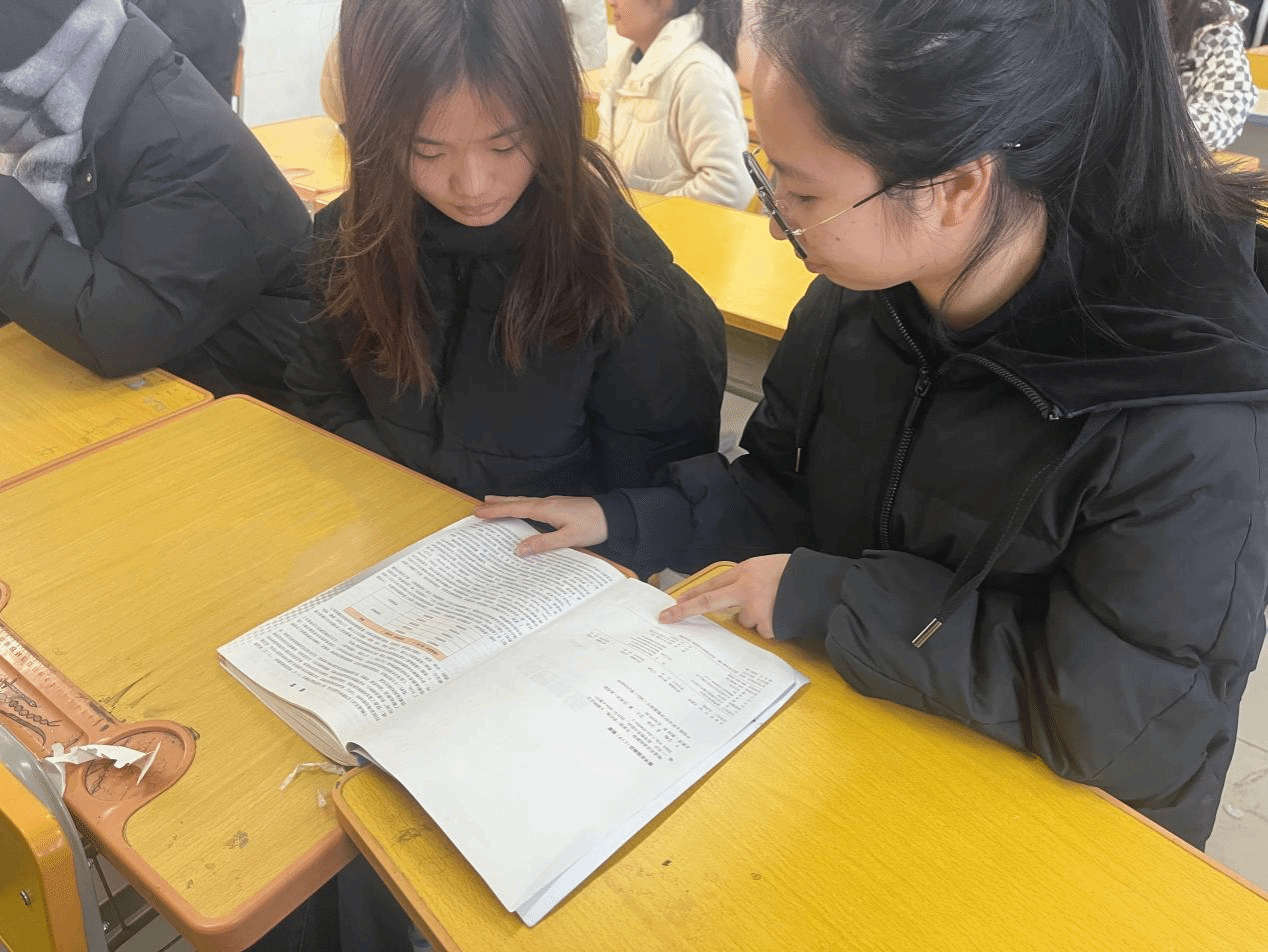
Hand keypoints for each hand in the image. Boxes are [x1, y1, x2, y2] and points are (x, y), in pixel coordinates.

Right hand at [474, 495, 607, 555]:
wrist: (614, 515)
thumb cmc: (593, 526)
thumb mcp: (568, 538)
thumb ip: (543, 543)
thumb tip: (519, 549)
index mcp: (546, 509)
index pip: (515, 509)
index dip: (496, 511)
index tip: (479, 512)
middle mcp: (547, 503)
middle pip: (516, 502)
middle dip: (497, 504)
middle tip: (478, 507)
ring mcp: (553, 503)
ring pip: (524, 502)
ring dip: (507, 503)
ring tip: (492, 502)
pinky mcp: (559, 506)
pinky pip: (533, 505)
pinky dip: (520, 506)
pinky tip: (520, 510)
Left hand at [657, 554, 790, 638]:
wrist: (821, 586)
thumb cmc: (796, 574)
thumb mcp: (769, 568)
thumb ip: (748, 581)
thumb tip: (733, 601)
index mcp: (746, 571)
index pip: (712, 584)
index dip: (692, 595)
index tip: (672, 605)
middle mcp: (746, 589)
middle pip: (710, 601)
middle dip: (685, 610)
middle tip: (666, 618)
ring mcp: (755, 609)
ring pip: (744, 620)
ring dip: (756, 617)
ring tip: (778, 607)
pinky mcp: (767, 625)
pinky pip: (763, 630)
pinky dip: (772, 626)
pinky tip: (785, 616)